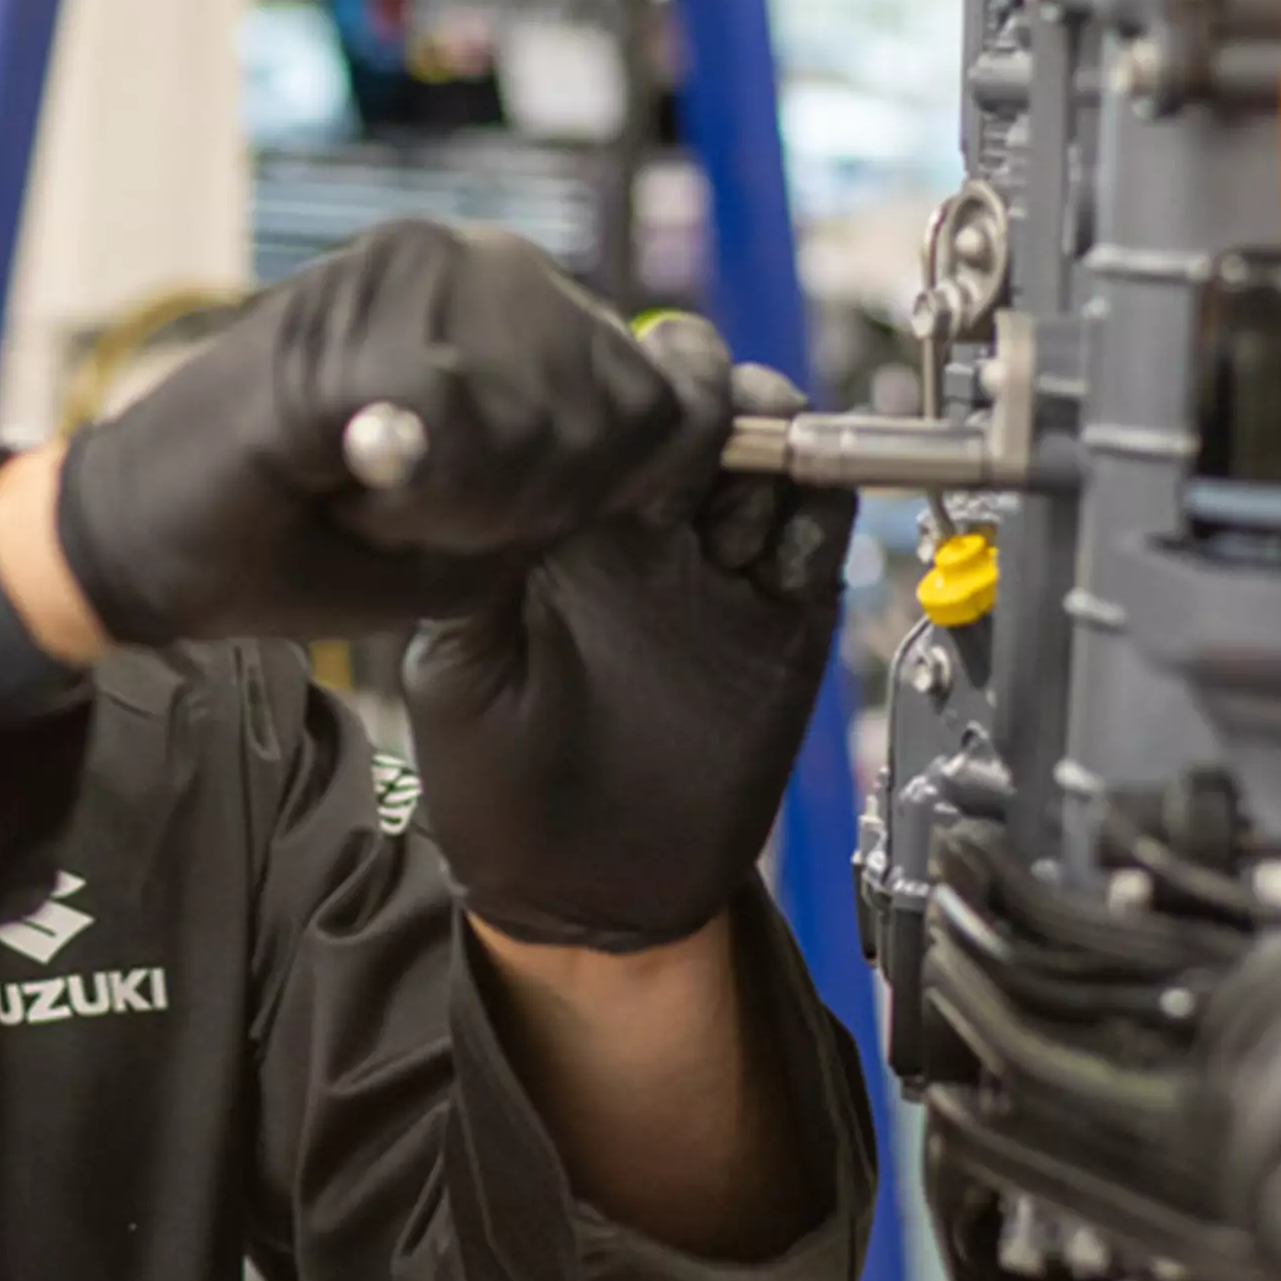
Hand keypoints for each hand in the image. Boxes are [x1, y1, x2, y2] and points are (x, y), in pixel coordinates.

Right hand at [52, 221, 696, 644]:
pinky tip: (354, 485)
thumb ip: (593, 479)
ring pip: (546, 415)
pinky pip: (452, 419)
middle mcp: (476, 260)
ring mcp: (410, 269)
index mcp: (518, 303)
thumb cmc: (321, 539)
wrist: (153, 543)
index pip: (667, 387)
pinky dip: (416, 486)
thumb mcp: (495, 522)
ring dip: (480, 498)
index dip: (633, 476)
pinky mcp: (350, 309)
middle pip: (622, 404)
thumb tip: (703, 441)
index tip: (532, 515)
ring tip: (386, 495)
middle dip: (552, 498)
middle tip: (437, 514)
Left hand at [402, 318, 856, 952]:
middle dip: (718, 402)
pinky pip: (821, 536)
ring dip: (771, 456)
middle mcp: (649, 529)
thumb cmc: (496, 785)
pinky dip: (814, 525)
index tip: (632, 425)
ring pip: (776, 455)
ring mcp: (720, 570)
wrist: (581, 892)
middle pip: (709, 405)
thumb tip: (499, 468)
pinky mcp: (782, 624)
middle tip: (701, 453)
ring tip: (731, 526)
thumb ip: (484, 569)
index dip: (636, 389)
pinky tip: (772, 570)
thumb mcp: (459, 665)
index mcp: (565, 521)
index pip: (614, 404)